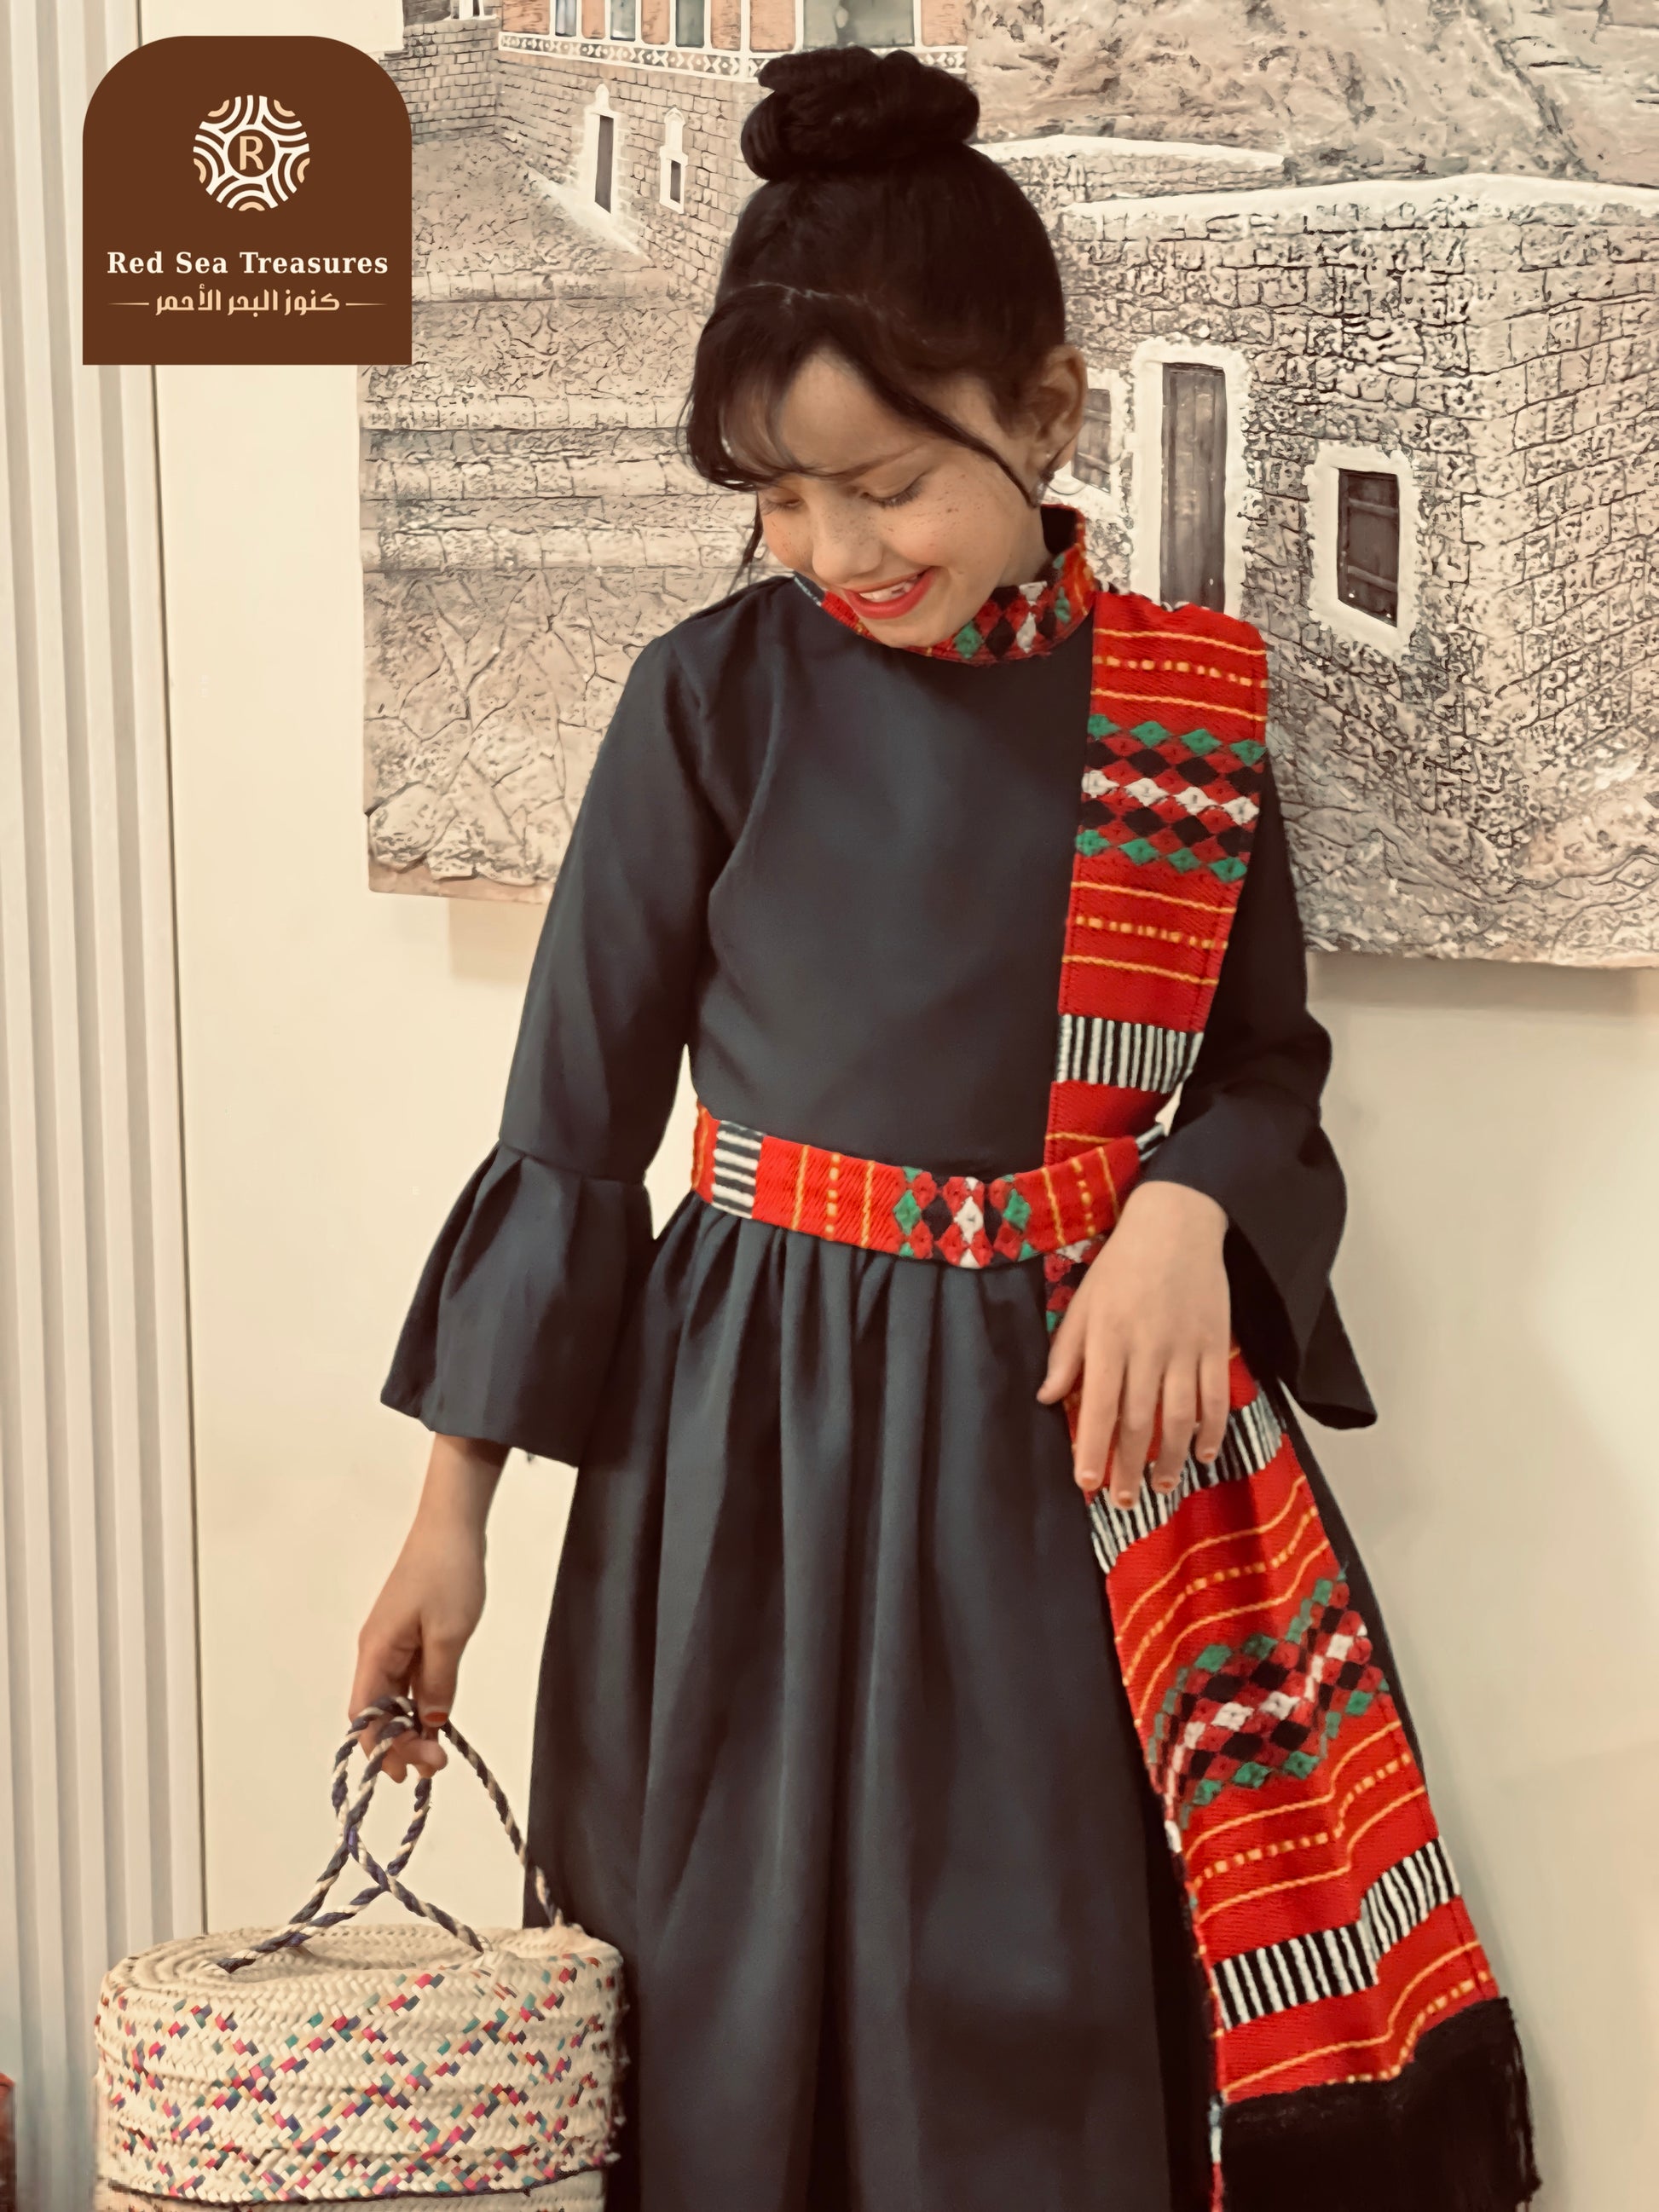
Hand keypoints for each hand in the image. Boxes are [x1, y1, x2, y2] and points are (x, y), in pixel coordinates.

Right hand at [349, 1433, 504, 1782]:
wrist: (452, 1525)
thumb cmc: (448, 1572)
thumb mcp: (450, 1634)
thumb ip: (439, 1682)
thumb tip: (432, 1722)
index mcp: (376, 1651)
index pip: (365, 1715)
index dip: (383, 1749)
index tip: (415, 1770)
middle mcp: (376, 1650)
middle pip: (375, 1711)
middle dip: (398, 1743)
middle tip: (434, 1766)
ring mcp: (392, 1641)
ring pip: (392, 1697)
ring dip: (410, 1725)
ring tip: (437, 1752)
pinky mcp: (410, 1633)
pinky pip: (407, 1678)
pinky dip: (420, 1701)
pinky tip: (438, 1717)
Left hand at [1035, 1180, 1229, 1508]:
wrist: (1177, 1223)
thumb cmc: (1121, 1265)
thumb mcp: (1083, 1302)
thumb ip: (1066, 1353)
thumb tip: (1046, 1398)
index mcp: (1107, 1338)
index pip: (1097, 1404)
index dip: (1091, 1447)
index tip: (1085, 1483)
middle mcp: (1146, 1347)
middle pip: (1138, 1419)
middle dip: (1129, 1466)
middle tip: (1123, 1501)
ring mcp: (1184, 1347)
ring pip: (1180, 1416)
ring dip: (1170, 1458)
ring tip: (1161, 1487)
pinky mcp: (1215, 1343)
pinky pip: (1217, 1396)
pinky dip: (1212, 1430)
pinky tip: (1203, 1454)